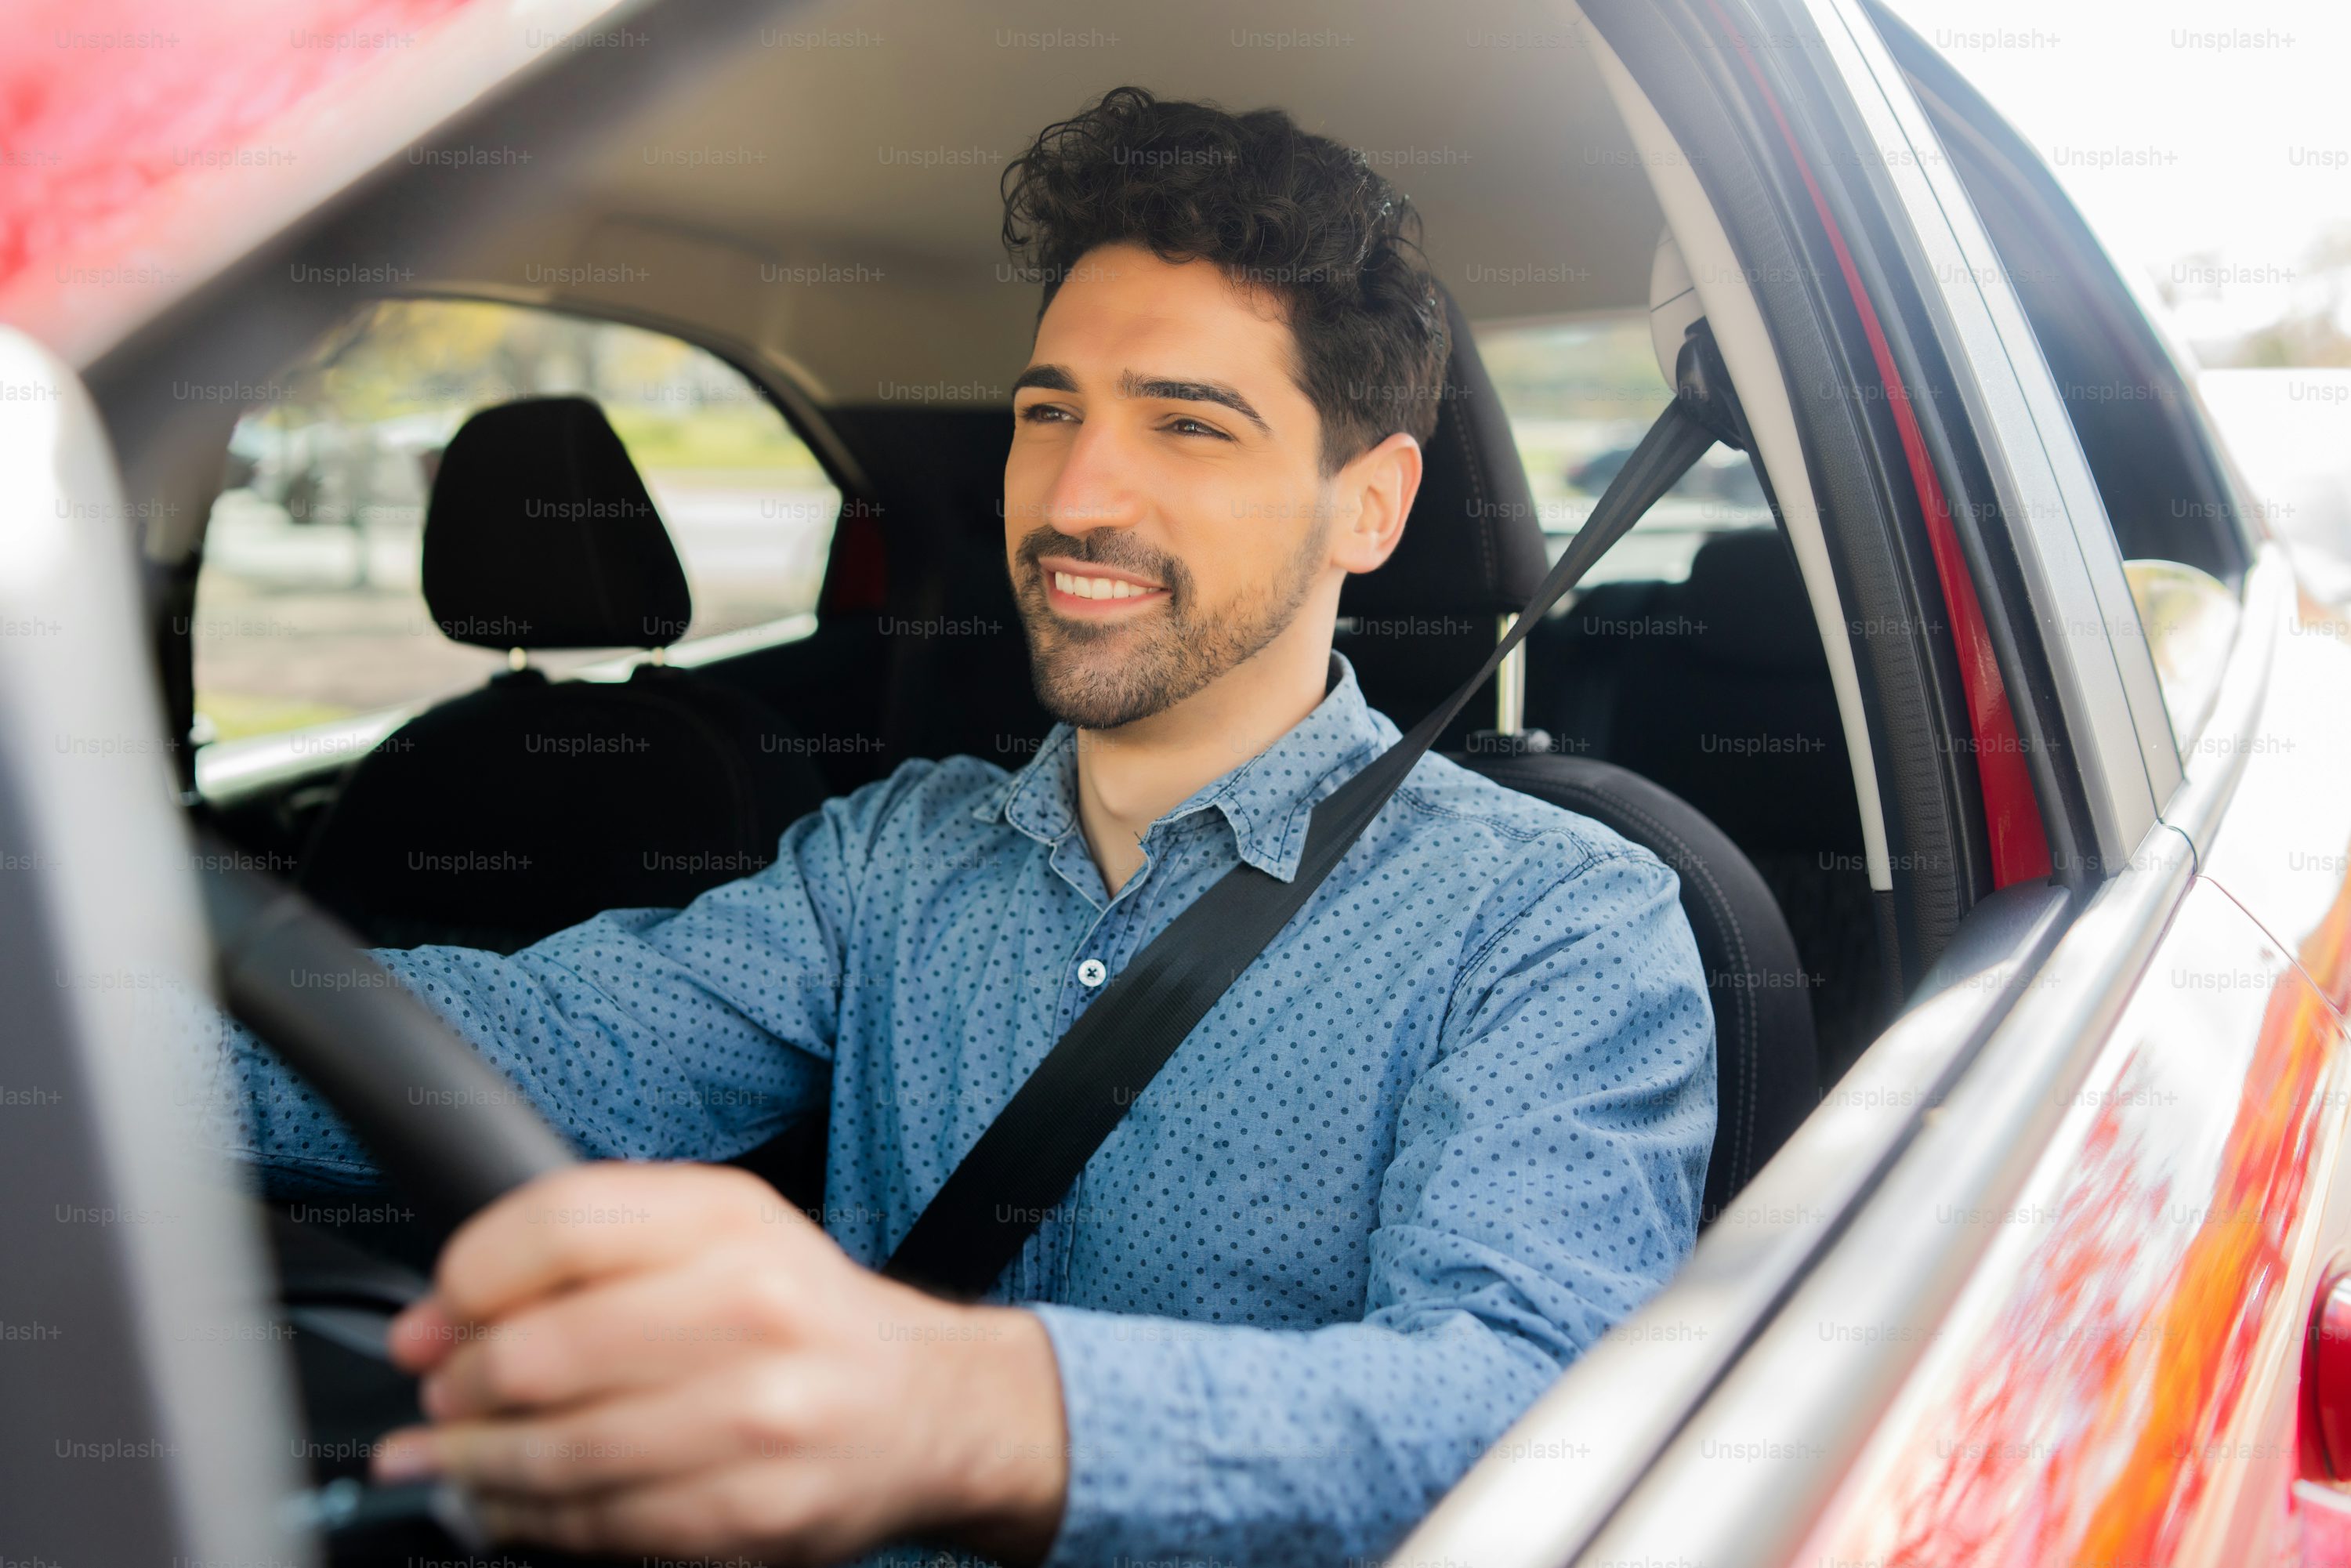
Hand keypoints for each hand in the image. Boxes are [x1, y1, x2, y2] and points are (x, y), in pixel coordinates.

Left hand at [369, 1163, 1068, 1564]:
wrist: (925, 1407)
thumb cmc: (799, 1317)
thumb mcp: (716, 1235)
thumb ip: (583, 1252)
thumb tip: (435, 1322)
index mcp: (731, 1222)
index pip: (555, 1229)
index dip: (465, 1280)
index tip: (437, 1318)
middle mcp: (752, 1309)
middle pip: (540, 1350)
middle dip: (459, 1387)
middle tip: (443, 1397)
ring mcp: (756, 1420)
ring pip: (557, 1454)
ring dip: (470, 1467)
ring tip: (445, 1461)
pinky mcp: (751, 1514)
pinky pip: (600, 1527)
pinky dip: (530, 1521)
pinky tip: (509, 1504)